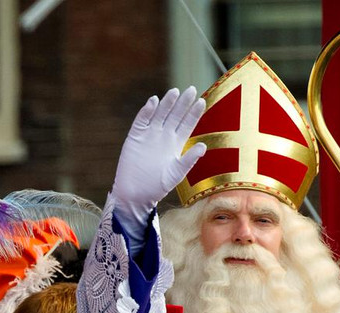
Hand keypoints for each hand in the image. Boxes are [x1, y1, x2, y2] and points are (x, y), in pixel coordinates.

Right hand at [111, 87, 207, 241]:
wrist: (135, 194)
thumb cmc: (157, 186)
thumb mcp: (176, 173)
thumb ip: (189, 160)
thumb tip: (204, 146)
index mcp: (176, 144)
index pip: (187, 124)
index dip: (194, 113)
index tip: (202, 102)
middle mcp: (164, 136)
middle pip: (175, 115)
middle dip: (183, 103)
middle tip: (191, 90)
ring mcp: (149, 134)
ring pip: (159, 114)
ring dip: (166, 103)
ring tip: (174, 92)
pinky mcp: (135, 136)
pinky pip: (141, 120)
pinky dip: (147, 111)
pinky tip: (153, 101)